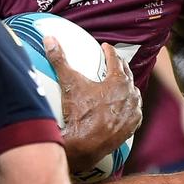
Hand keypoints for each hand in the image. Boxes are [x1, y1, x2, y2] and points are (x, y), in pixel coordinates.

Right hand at [44, 36, 141, 171]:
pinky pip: (134, 111)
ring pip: (133, 93)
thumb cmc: (79, 113)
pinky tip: (125, 106)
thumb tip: (49, 39)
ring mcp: (132, 112)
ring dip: (127, 86)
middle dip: (120, 66)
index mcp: (118, 81)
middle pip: (127, 74)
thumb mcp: (69, 83)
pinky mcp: (132, 126)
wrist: (84, 145)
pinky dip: (130, 106)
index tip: (105, 47)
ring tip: (120, 83)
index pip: (116, 60)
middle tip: (113, 61)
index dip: (109, 51)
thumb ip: (59, 59)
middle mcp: (130, 95)